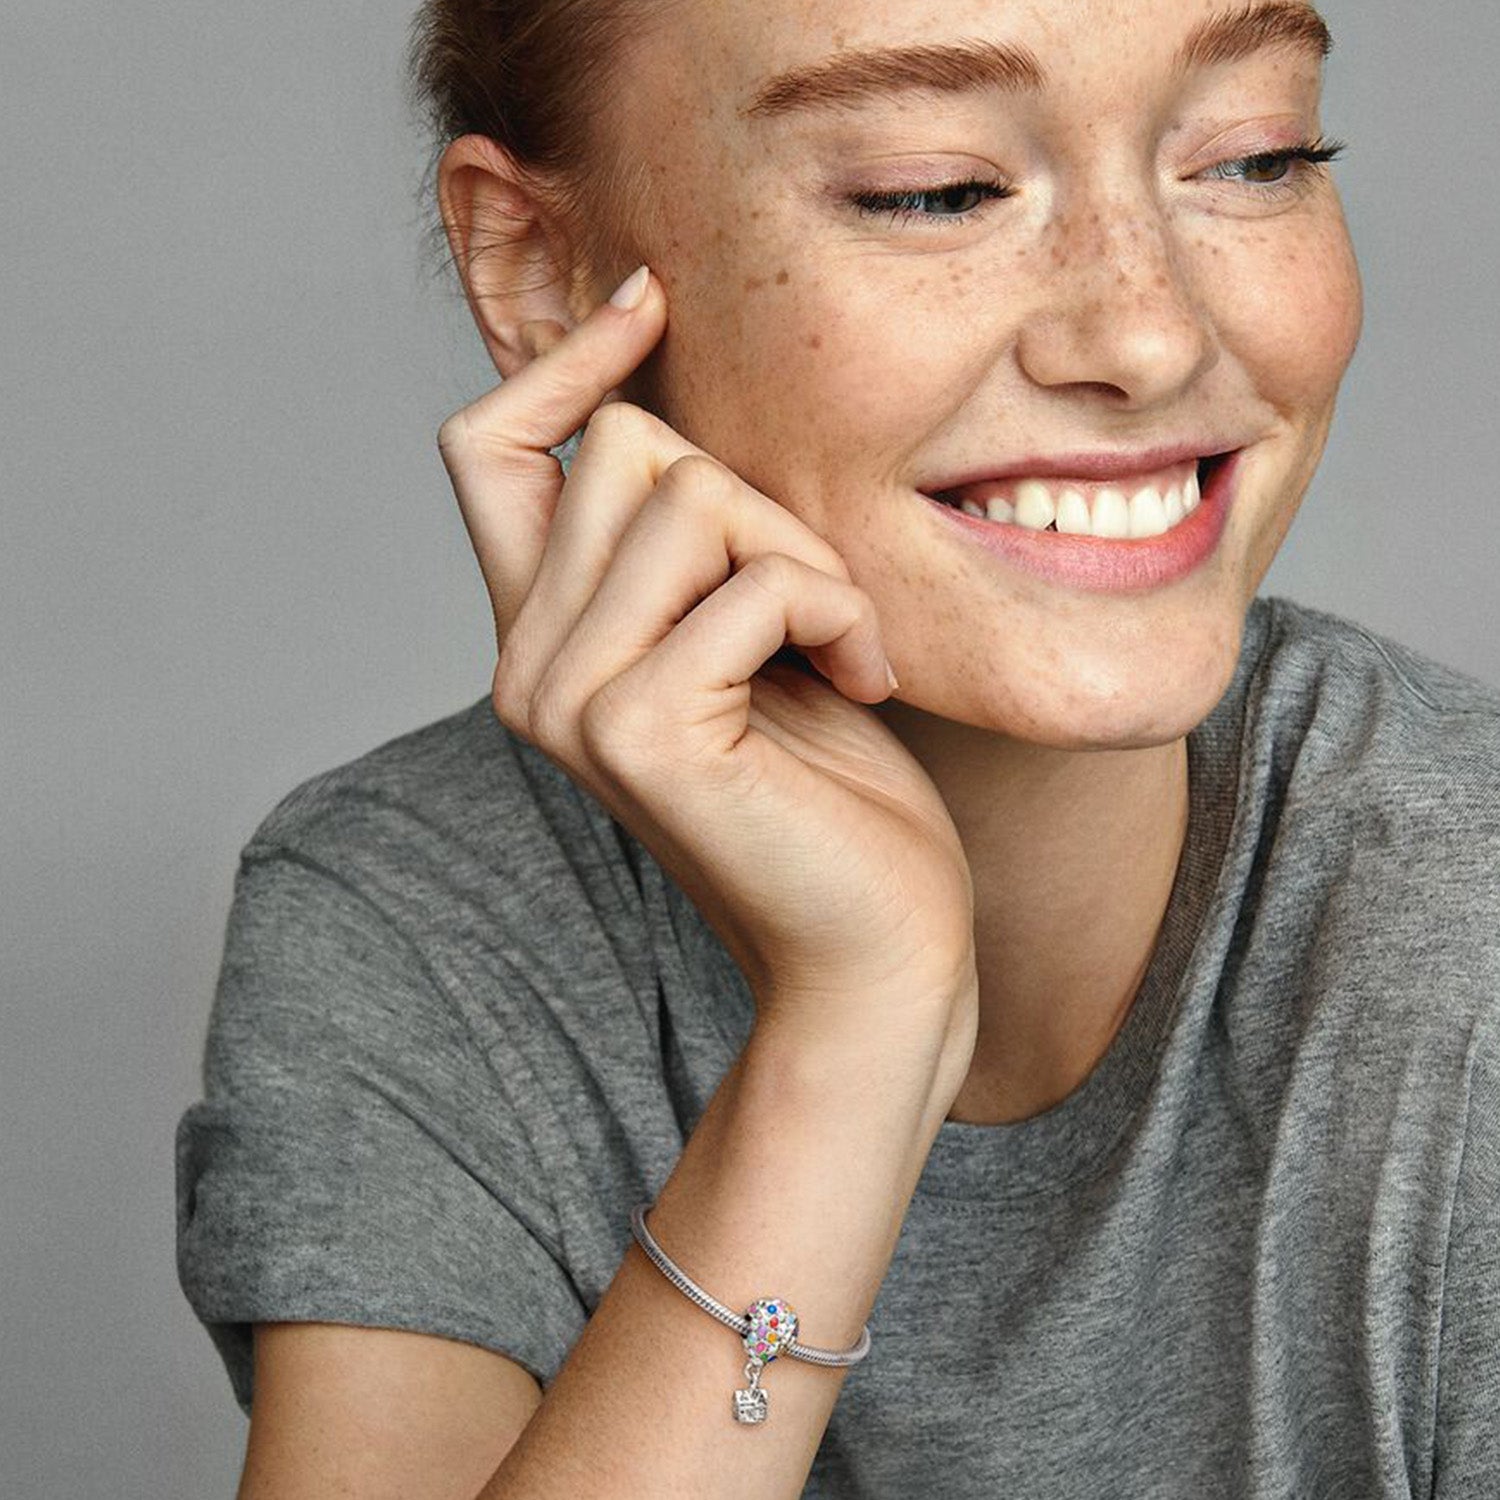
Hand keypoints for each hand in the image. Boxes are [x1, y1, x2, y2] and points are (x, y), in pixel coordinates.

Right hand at [437, 267, 977, 1072]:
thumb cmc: (828, 785)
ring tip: (841, 652)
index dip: (562, 363)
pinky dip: (838, 613)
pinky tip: (861, 686)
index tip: (650, 299)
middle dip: (762, 507)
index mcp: (543, 635)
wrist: (873, 939)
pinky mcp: (636, 732)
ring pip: (693, 498)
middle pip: (630, 449)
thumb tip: (664, 397)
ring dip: (809, 560)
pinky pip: (756, 581)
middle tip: (819, 610)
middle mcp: (527, 664)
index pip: (487, 450)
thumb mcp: (745, 630)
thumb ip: (686, 540)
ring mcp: (568, 700)